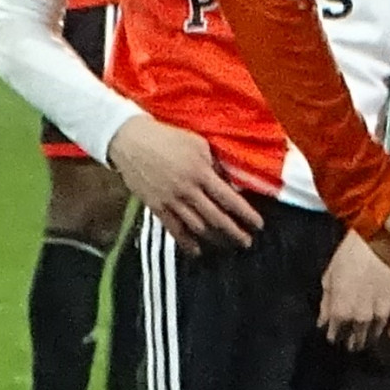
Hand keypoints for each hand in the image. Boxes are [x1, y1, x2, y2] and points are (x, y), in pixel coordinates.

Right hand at [109, 118, 259, 249]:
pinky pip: (174, 229)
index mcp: (201, 172)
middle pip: (216, 217)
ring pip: (197, 226)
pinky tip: (197, 251)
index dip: (245, 214)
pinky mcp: (156, 207)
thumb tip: (234, 185)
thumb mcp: (199, 145)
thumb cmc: (168, 138)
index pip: (229, 199)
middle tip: (247, 242)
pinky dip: (186, 242)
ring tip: (228, 246)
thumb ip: (217, 166)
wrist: (131, 141)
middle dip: (234, 232)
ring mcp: (171, 200)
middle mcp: (187, 190)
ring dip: (215, 239)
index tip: (258, 225)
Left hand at [318, 228, 389, 347]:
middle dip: (351, 340)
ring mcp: (380, 314)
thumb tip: (323, 322)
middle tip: (351, 342)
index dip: (334, 335)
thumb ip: (326, 303)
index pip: (335, 335)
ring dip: (369, 337)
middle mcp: (360, 318)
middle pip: (355, 339)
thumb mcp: (329, 277)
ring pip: (374, 335)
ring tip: (367, 338)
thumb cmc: (350, 255)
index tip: (334, 334)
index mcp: (341, 311)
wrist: (379, 241)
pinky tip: (388, 333)